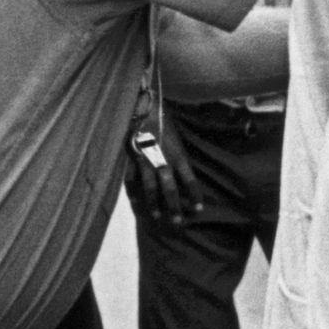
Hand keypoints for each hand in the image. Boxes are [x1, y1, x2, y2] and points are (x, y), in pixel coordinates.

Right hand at [124, 99, 196, 224]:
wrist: (142, 106)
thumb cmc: (164, 117)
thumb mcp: (179, 135)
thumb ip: (180, 154)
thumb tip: (185, 169)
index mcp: (178, 154)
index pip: (189, 180)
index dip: (194, 195)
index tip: (198, 209)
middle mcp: (162, 160)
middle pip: (169, 189)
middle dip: (174, 207)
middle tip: (178, 222)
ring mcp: (145, 162)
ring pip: (150, 188)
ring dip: (154, 204)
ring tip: (157, 217)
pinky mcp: (130, 159)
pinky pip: (131, 179)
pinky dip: (133, 192)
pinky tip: (135, 203)